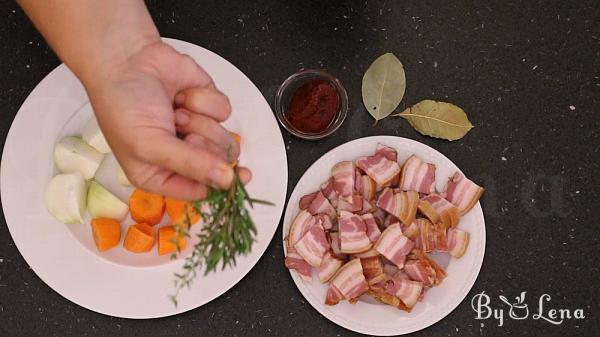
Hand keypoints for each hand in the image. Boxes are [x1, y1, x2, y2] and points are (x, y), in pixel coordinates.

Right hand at [86, 40, 250, 199]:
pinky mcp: (208, 107)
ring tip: (175, 111)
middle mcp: (182, 158)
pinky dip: (204, 100)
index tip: (234, 177)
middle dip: (202, 144)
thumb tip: (227, 181)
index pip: (200, 192)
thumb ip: (190, 164)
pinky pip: (224, 112)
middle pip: (219, 166)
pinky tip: (182, 95)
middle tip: (180, 129)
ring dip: (201, 121)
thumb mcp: (148, 144)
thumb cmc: (122, 104)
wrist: (124, 57)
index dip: (218, 185)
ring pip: (226, 140)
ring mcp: (198, 131)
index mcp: (161, 176)